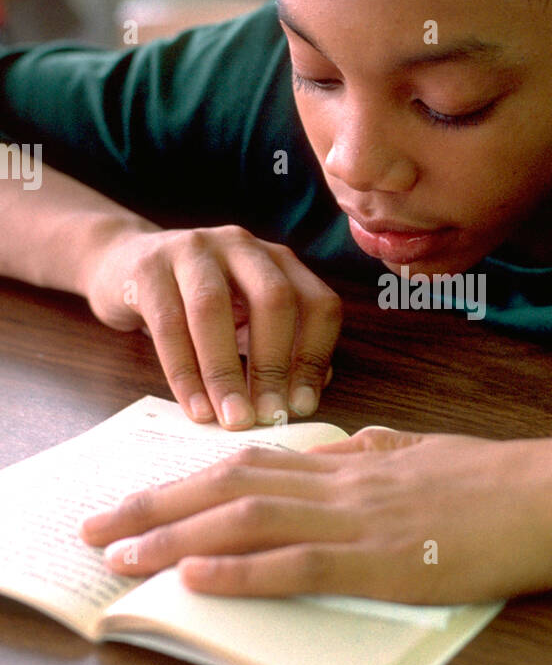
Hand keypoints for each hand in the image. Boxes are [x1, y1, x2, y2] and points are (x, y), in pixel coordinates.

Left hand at [79, 426, 551, 603]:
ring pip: (249, 520)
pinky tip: (196, 577)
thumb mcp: (440, 452)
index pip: (255, 464)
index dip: (191, 479)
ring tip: (118, 554)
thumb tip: (354, 442)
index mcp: (358, 462)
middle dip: (154, 507)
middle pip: (230, 486)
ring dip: (176, 537)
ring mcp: (363, 520)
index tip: (144, 494)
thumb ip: (390, 449)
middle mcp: (345, 482)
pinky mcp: (388, 559)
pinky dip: (241, 571)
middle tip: (95, 527)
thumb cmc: (513, 479)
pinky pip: (299, 563)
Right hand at [84, 223, 341, 428]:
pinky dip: (184, 372)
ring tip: (232, 419)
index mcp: (277, 260)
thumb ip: (278, 346)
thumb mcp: (244, 320)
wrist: (122, 264)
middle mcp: (242, 246)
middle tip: (269, 416)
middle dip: (274, 364)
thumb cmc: (194, 302)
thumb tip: (310, 389)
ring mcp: (193, 249)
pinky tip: (196, 407)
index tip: (303, 405)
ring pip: (214, 309)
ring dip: (226, 372)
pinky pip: (169, 324)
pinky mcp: (149, 267)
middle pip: (273, 299)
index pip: (317, 303)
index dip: (315, 356)